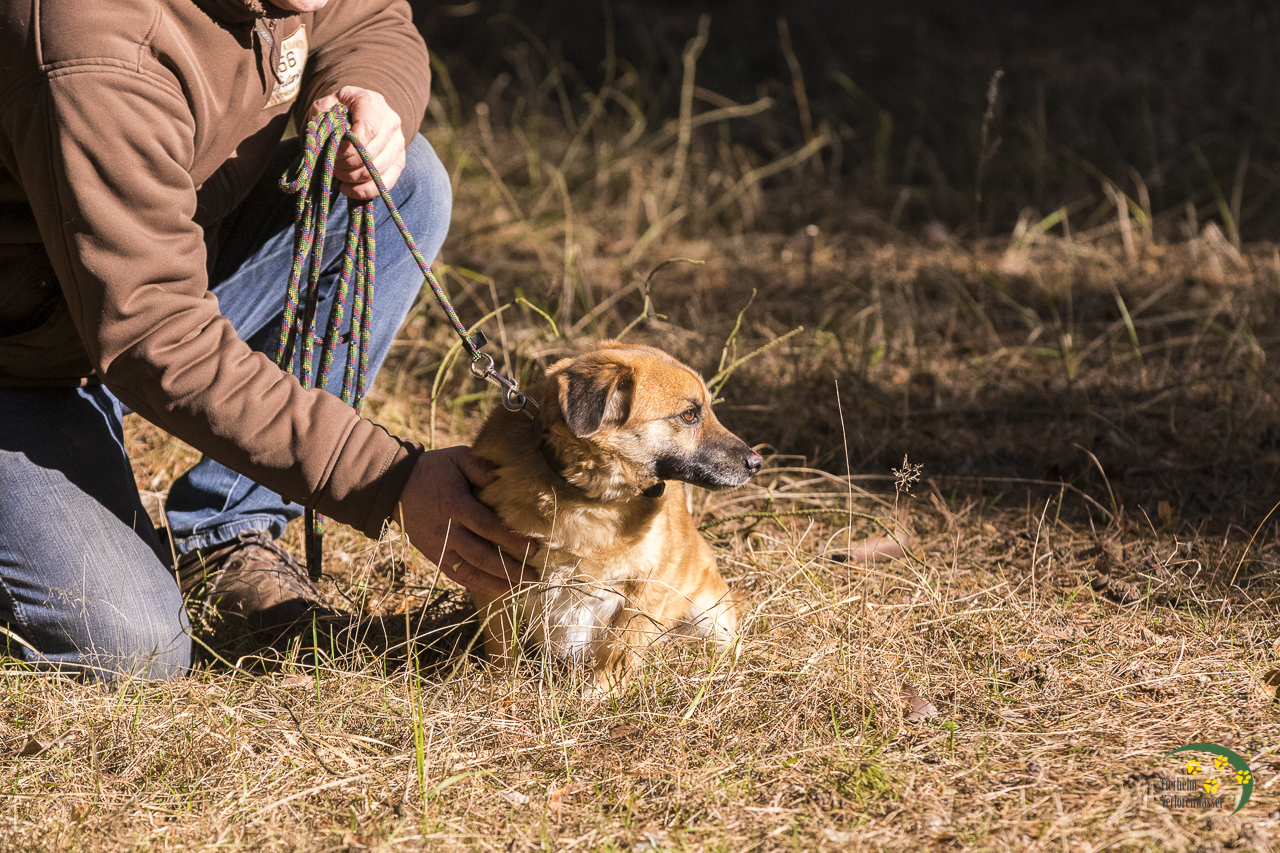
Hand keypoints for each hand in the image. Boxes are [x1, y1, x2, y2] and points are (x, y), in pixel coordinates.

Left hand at [306, 86, 406, 200]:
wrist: (358, 111)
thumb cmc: (339, 109)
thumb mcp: (325, 104)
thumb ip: (321, 116)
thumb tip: (325, 140)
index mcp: (372, 103)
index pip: (367, 130)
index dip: (350, 148)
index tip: (334, 155)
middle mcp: (390, 121)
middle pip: (372, 152)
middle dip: (348, 165)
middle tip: (332, 166)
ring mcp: (398, 142)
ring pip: (378, 169)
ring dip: (353, 177)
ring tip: (338, 174)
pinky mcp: (399, 160)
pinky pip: (386, 183)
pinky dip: (366, 191)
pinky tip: (347, 189)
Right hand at [395, 446, 537, 595]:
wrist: (396, 485)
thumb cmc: (434, 469)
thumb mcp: (457, 457)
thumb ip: (480, 466)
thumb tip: (503, 478)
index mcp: (455, 505)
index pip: (487, 527)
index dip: (510, 539)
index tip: (533, 548)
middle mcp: (446, 531)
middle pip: (480, 556)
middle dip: (509, 569)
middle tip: (534, 576)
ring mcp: (439, 547)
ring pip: (470, 572)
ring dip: (497, 583)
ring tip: (522, 589)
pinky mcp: (434, 556)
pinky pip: (458, 575)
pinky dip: (478, 585)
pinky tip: (499, 589)